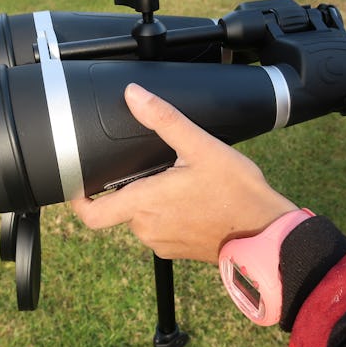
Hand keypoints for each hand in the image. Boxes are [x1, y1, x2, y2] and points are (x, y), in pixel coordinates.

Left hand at [71, 83, 297, 263]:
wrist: (266, 233)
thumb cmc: (237, 192)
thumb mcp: (201, 147)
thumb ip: (164, 119)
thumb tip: (133, 95)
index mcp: (144, 203)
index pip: (93, 214)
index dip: (79, 201)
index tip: (80, 186)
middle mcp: (147, 228)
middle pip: (123, 207)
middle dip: (134, 187)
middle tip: (160, 169)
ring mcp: (162, 242)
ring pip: (143, 217)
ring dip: (153, 201)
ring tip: (182, 183)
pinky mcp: (178, 251)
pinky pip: (162, 230)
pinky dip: (169, 215)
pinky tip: (193, 201)